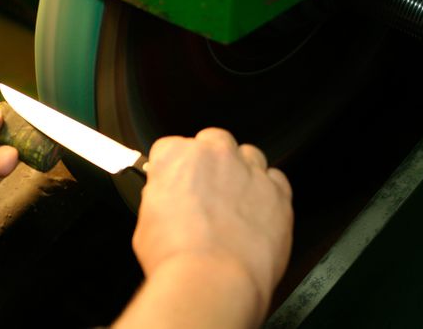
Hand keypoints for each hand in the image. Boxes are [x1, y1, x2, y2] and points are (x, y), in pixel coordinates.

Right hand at [133, 128, 292, 314]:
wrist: (213, 280)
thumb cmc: (176, 256)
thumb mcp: (145, 224)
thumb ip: (159, 199)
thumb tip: (166, 202)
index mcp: (176, 156)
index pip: (170, 147)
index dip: (171, 169)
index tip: (174, 183)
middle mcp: (215, 155)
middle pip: (213, 141)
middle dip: (210, 161)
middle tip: (205, 192)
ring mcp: (249, 171)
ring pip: (248, 155)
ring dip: (241, 172)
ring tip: (234, 203)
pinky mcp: (277, 192)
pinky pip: (276, 180)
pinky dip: (268, 192)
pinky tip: (257, 213)